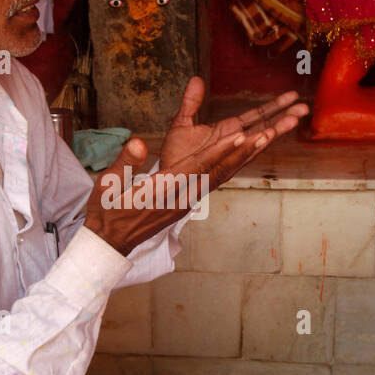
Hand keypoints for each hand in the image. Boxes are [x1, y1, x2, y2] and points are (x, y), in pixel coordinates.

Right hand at [83, 77, 307, 256]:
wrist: (110, 241)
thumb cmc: (106, 210)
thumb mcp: (108, 185)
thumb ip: (126, 162)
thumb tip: (139, 142)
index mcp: (163, 190)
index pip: (197, 167)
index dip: (220, 151)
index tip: (241, 136)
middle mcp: (181, 197)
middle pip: (217, 171)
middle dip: (242, 152)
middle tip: (268, 134)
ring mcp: (185, 201)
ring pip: (219, 177)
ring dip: (241, 159)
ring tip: (264, 139)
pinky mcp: (186, 202)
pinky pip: (212, 181)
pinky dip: (229, 167)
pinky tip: (241, 156)